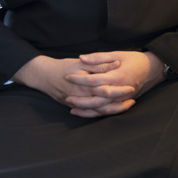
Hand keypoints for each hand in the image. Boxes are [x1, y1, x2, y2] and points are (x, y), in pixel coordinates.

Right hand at [13, 51, 164, 117]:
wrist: (44, 76)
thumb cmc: (64, 67)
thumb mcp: (82, 63)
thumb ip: (100, 64)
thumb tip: (117, 63)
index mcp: (86, 85)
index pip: (107, 90)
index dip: (120, 90)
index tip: (131, 87)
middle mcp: (83, 97)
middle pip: (105, 104)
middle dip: (120, 103)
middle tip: (133, 99)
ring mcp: (78, 104)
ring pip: (99, 111)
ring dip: (113, 110)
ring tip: (126, 106)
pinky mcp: (75, 107)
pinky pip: (91, 113)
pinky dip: (102, 113)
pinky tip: (111, 110)